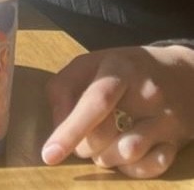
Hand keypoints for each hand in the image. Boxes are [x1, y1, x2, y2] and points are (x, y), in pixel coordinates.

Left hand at [42, 44, 193, 177]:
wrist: (183, 74)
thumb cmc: (126, 69)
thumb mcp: (92, 63)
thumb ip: (65, 86)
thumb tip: (57, 125)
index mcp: (119, 68)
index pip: (95, 102)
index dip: (70, 130)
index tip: (49, 154)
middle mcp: (146, 93)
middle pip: (106, 134)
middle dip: (83, 145)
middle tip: (82, 140)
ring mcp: (165, 118)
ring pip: (128, 154)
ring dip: (105, 158)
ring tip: (103, 146)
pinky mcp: (177, 141)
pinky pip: (151, 167)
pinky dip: (130, 168)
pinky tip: (125, 155)